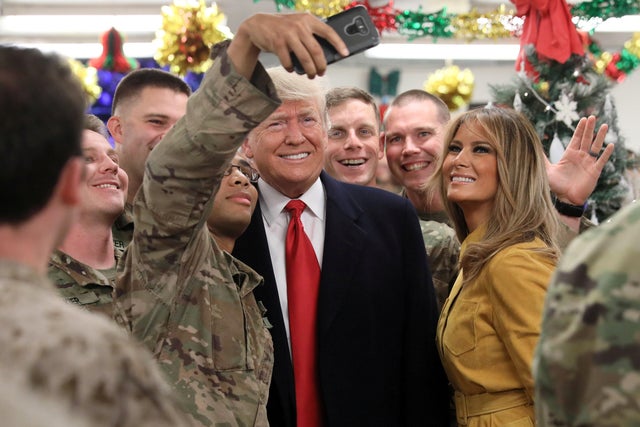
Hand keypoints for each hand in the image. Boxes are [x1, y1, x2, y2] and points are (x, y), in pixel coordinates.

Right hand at [228, 13, 347, 78]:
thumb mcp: (298, 25)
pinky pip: (289, 62)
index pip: (328, 31)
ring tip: (310, 75)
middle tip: (321, 73)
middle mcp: (299, 26)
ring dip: (309, 71)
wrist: (257, 25)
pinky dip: (292, 68)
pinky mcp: (277, 43)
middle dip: (321, 66)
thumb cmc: (282, 28)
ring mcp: (288, 34)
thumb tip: (324, 56)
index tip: (345, 53)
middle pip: (317, 51)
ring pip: (305, 59)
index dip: (338, 43)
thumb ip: (310, 35)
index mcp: (308, 20)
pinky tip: (292, 69)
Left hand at [545, 115, 613, 204]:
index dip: (580, 129)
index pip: (576, 139)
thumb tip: (531, 148)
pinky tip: (611, 145)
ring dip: (600, 136)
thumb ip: (542, 158)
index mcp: (569, 155)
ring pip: (596, 147)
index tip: (583, 119)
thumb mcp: (547, 169)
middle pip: (586, 139)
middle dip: (589, 128)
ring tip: (604, 126)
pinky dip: (606, 153)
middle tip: (592, 117)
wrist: (564, 199)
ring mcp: (588, 163)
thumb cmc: (556, 185)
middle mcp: (580, 157)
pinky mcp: (594, 171)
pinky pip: (602, 160)